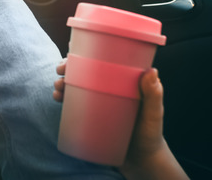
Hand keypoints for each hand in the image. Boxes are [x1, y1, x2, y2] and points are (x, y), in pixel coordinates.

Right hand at [53, 59, 187, 178]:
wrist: (142, 161)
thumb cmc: (151, 135)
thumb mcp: (153, 114)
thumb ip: (154, 95)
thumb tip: (152, 71)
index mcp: (123, 80)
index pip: (102, 59)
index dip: (84, 52)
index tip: (71, 49)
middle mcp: (108, 87)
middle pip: (84, 70)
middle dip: (68, 66)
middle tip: (61, 71)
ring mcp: (98, 101)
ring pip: (76, 85)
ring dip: (62, 82)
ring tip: (58, 88)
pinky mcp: (91, 116)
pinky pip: (74, 103)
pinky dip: (63, 97)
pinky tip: (57, 98)